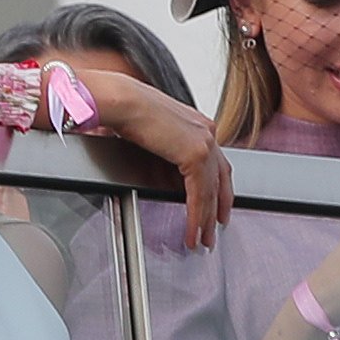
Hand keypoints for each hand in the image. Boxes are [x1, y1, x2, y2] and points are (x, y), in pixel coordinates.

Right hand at [79, 70, 231, 248]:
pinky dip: (196, 215)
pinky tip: (192, 230)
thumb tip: (151, 163)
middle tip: (214, 228)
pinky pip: (199, 194)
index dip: (216, 188)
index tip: (215, 205)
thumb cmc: (123, 108)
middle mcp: (206, 132)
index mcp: (198, 124)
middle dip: (218, 207)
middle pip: (220, 179)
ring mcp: (204, 142)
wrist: (119, 100)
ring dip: (207, 218)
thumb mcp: (149, 130)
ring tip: (202, 238)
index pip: (215, 163)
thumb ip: (160, 146)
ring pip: (212, 191)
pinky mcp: (195, 155)